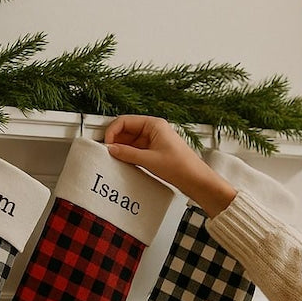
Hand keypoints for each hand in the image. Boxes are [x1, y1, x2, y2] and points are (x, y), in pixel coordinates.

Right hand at [104, 115, 235, 216]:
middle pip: (126, 130)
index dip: (112, 131)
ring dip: (122, 149)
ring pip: (130, 141)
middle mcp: (154, 129)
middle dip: (116, 140)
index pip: (125, 121)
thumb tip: (111, 149)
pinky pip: (136, 150)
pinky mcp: (155, 151)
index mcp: (154, 124)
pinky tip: (125, 163)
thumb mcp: (149, 160)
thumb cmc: (181, 166)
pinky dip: (129, 155)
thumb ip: (127, 153)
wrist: (195, 179)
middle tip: (107, 152)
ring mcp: (154, 140)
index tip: (106, 144)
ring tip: (115, 159)